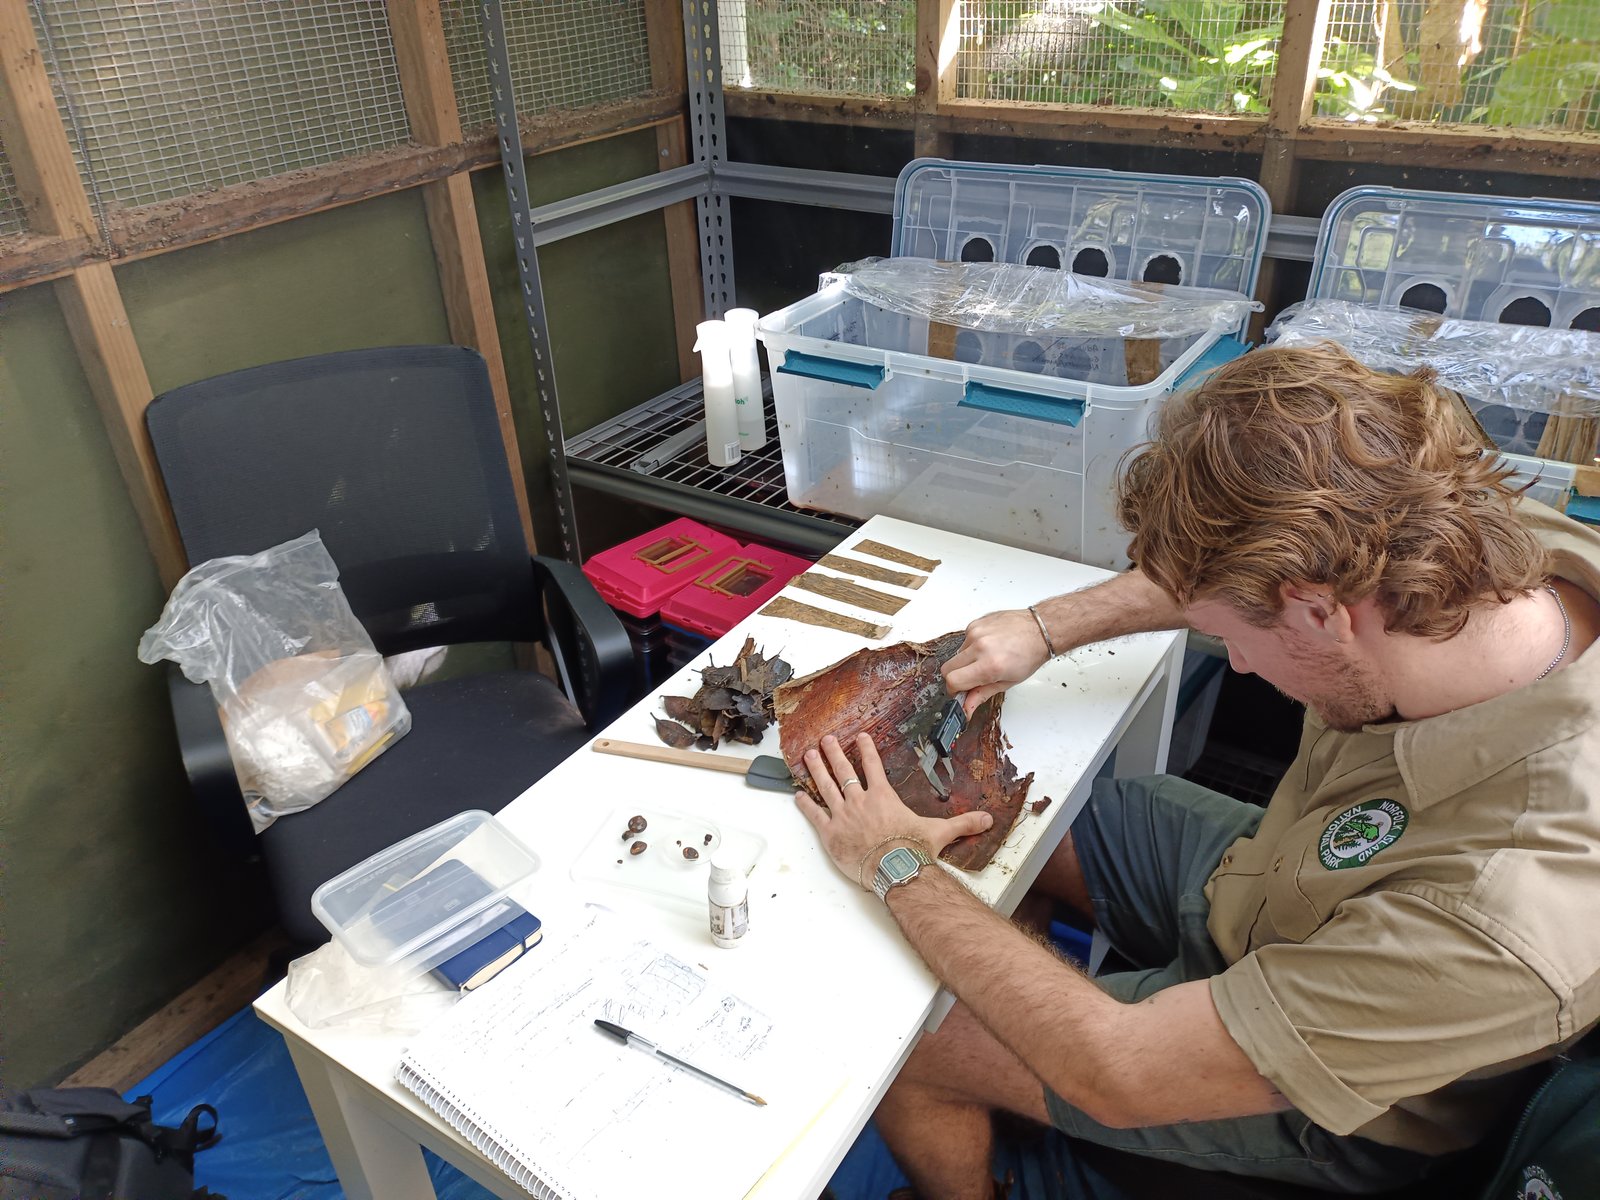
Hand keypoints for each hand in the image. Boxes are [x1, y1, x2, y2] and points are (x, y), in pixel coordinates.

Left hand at [794, 733, 992, 889]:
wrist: (895, 869)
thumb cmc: (914, 850)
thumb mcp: (940, 833)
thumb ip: (963, 824)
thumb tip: (987, 820)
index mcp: (883, 797)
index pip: (873, 766)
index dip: (865, 749)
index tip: (859, 737)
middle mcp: (860, 801)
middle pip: (844, 771)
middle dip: (834, 753)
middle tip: (825, 739)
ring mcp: (843, 816)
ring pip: (826, 786)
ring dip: (817, 770)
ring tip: (809, 755)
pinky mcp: (830, 833)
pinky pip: (815, 815)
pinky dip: (806, 805)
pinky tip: (797, 796)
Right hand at [941, 608, 1050, 714]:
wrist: (1039, 630)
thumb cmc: (1030, 655)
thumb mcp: (1009, 682)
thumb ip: (982, 694)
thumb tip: (966, 707)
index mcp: (990, 665)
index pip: (953, 681)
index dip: (954, 690)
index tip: (961, 691)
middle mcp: (980, 647)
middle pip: (947, 668)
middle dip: (956, 677)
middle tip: (972, 678)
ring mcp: (976, 632)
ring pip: (956, 654)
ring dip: (966, 661)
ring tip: (986, 659)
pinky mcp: (975, 623)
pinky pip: (964, 641)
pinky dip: (972, 647)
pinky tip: (988, 646)